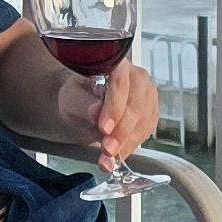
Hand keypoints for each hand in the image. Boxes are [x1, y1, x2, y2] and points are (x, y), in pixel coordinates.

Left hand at [52, 48, 161, 173]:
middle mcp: (136, 77)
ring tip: (109, 157)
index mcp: (116, 64)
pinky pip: (146, 132)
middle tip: (107, 149)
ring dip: (127, 143)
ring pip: (144, 120)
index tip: (103, 128)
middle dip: (121, 131)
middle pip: (136, 104)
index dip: (114, 107)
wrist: (84, 104)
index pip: (120, 83)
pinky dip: (131, 146)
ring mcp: (147, 95)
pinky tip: (118, 155)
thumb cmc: (78, 95)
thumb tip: (96, 112)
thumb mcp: (71, 97)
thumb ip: (84, 104)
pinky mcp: (150, 114)